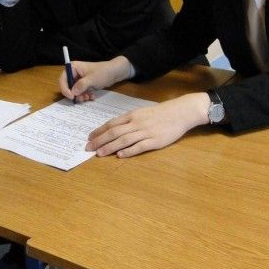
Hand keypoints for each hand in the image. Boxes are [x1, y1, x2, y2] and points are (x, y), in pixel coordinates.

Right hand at [58, 56, 133, 102]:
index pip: (63, 79)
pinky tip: (92, 96)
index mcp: (73, 67)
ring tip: (88, 97)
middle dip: (74, 94)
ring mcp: (80, 79)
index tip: (71, 96)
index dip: (65, 88)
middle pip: (68, 86)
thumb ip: (81, 85)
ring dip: (81, 96)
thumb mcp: (92, 79)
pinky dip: (85, 95)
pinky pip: (81, 92)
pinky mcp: (85, 84)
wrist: (115, 72)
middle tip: (81, 99)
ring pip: (75, 91)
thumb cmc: (103, 72)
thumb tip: (73, 93)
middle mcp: (75, 73)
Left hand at [86, 93, 209, 157]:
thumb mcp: (142, 113)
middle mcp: (137, 123)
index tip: (89, 138)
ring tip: (99, 153)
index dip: (99, 131)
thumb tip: (114, 129)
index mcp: (133, 115)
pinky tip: (120, 155)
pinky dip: (129, 151)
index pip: (111, 123)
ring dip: (110, 147)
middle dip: (99, 140)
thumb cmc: (161, 113)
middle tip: (88, 148)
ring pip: (124, 140)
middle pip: (114, 132)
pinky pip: (139, 146)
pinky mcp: (155, 141)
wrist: (180, 113)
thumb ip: (129, 121)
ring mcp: (146, 132)